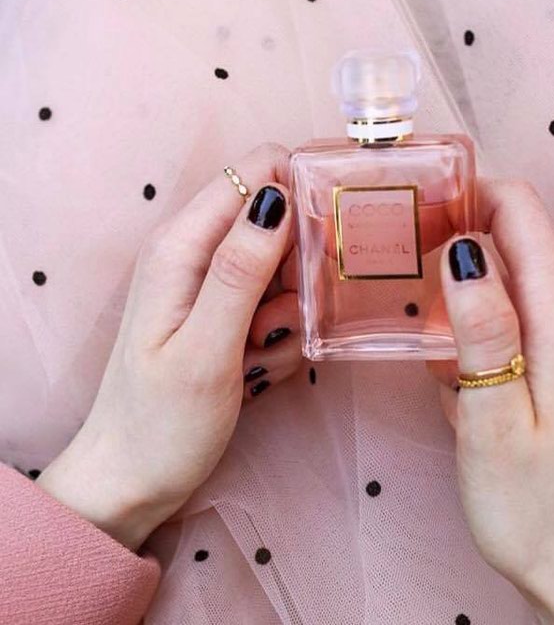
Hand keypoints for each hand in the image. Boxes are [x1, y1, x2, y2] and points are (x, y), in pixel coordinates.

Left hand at [38, 143, 300, 550]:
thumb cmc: (162, 424)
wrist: (131, 480)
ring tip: (258, 352)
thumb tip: (277, 197)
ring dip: (288, 311)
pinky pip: (276, 304)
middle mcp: (195, 253)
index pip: (256, 171)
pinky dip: (279, 335)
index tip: (323, 244)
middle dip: (297, 269)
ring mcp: (211, 285)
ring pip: (284, 268)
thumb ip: (241, 271)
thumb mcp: (206, 349)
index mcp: (183, 245)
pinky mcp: (225, 314)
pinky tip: (254, 368)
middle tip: (277, 320)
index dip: (300, 193)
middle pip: (278, 220)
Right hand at [431, 178, 553, 623]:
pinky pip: (520, 318)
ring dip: (464, 301)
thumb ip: (483, 331)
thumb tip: (464, 252)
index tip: (418, 209)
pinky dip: (483, 331)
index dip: (468, 196)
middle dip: (456, 252)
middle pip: (513, 243)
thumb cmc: (536, 508)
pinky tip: (462, 379)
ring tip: (436, 353)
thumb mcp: (493, 423)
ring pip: (510, 282)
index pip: (521, 213)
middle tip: (410, 288)